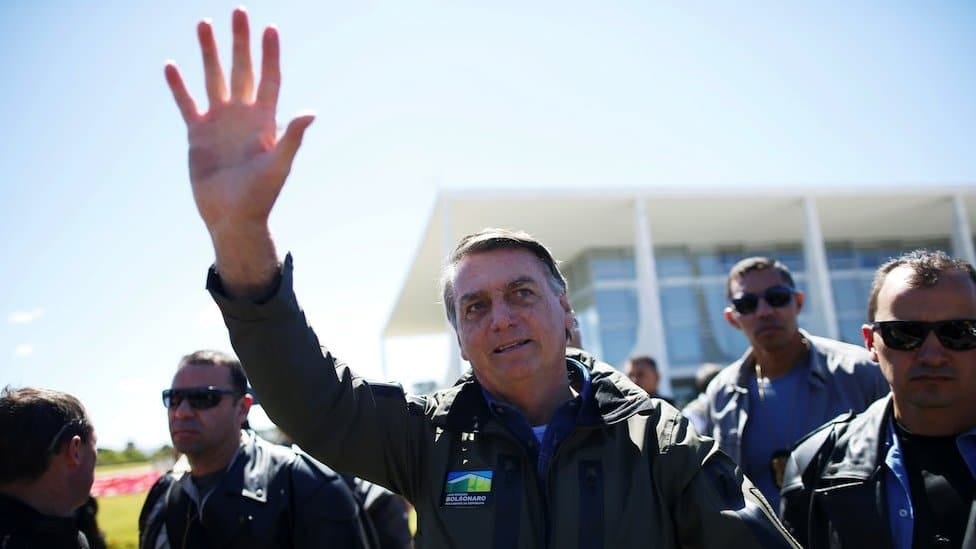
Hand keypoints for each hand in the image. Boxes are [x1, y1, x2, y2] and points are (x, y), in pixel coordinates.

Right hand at [164, 8, 312, 236]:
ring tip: (203, 24)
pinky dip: (178, 86)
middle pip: (241, 70)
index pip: (270, 79)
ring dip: (209, 53)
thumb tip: (309, 112)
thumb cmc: (261, 196)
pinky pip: (187, 104)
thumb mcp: (279, 166)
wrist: (233, 218)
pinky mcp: (198, 135)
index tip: (269, 28)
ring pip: (213, 79)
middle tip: (239, 11)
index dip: (270, 54)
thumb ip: (291, 138)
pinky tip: (171, 65)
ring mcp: (219, 123)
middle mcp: (243, 116)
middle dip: (240, 42)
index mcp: (265, 121)